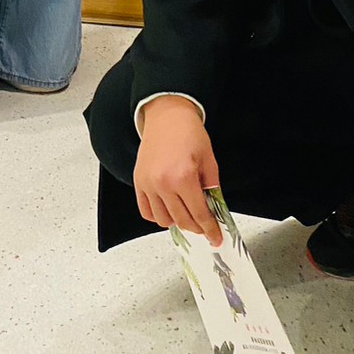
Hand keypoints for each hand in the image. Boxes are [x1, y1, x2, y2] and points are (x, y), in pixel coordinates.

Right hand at [134, 97, 222, 244]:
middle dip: (196, 227)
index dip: (209, 229)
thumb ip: (213, 188)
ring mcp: (148, 184)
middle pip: (182, 221)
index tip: (215, 238)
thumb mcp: (209, 159)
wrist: (168, 115)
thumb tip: (215, 211)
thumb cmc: (189, 132)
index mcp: (184, 177)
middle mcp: (163, 183)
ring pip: (163, 220)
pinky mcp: (138, 182)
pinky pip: (146, 212)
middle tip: (204, 226)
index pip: (199, 214)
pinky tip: (169, 209)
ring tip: (186, 212)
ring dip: (177, 222)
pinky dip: (158, 216)